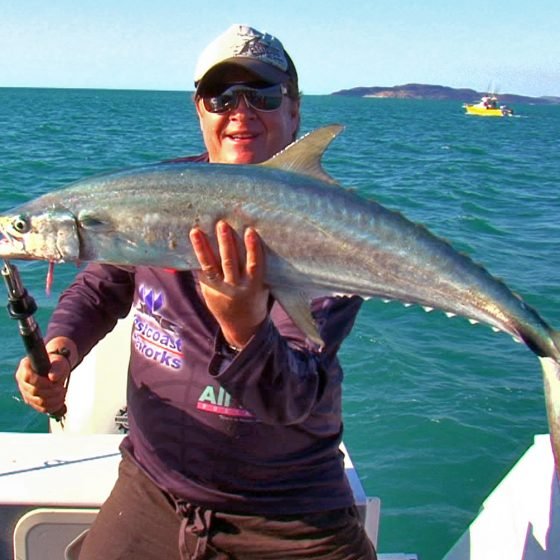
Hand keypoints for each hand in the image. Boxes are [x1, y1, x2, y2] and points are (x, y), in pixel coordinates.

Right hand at [14, 337, 74, 414]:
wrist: (57, 371)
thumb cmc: (57, 364)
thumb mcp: (59, 363)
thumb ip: (57, 368)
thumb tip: (53, 378)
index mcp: (25, 367)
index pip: (28, 377)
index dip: (42, 382)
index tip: (55, 382)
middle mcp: (22, 380)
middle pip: (33, 391)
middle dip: (51, 392)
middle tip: (62, 389)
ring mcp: (25, 392)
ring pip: (37, 401)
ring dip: (53, 400)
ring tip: (63, 394)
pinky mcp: (31, 401)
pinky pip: (40, 408)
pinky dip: (52, 407)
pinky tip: (61, 402)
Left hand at [189, 220, 268, 348]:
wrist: (241, 326)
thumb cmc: (255, 298)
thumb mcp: (262, 286)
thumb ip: (257, 269)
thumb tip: (252, 240)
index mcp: (254, 286)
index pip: (253, 265)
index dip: (252, 248)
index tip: (250, 231)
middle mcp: (236, 288)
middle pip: (229, 263)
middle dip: (225, 243)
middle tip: (222, 224)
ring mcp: (220, 290)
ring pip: (210, 267)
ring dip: (203, 248)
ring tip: (196, 231)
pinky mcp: (208, 290)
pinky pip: (202, 272)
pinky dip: (198, 257)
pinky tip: (193, 242)